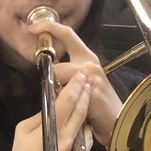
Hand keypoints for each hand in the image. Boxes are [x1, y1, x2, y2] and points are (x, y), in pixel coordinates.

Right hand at [1, 69, 92, 150]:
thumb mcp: (22, 133)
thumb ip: (40, 116)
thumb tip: (54, 101)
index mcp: (51, 131)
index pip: (68, 102)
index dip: (77, 86)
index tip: (82, 75)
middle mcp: (68, 142)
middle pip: (82, 113)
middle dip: (86, 95)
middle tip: (90, 81)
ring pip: (87, 131)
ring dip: (85, 118)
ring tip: (84, 107)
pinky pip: (86, 148)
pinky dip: (82, 140)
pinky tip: (78, 135)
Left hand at [24, 19, 122, 148]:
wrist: (118, 123)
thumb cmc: (98, 106)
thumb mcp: (83, 83)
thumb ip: (67, 74)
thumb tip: (48, 70)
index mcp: (87, 58)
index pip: (67, 34)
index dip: (49, 27)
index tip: (32, 28)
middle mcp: (90, 64)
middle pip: (56, 67)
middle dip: (51, 84)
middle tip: (56, 97)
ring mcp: (92, 78)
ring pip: (60, 82)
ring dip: (58, 97)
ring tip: (70, 108)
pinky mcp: (92, 94)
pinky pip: (67, 98)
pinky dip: (65, 107)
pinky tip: (77, 114)